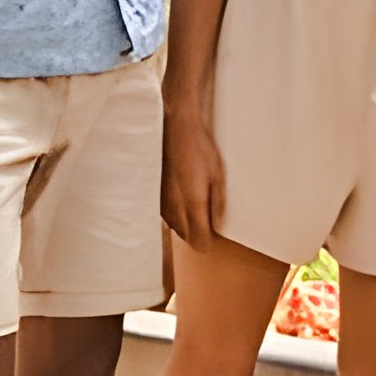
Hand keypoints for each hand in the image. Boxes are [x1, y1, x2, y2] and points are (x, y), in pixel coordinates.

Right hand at [161, 95, 227, 248]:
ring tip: (200, 220)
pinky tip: (185, 211)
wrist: (177, 130)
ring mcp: (163, 201)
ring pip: (176, 229)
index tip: (217, 240)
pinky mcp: (156, 195)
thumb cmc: (200, 148)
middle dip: (200, 238)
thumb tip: (219, 225)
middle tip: (212, 231)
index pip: (199, 239)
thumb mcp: (218, 174)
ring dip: (188, 230)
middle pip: (187, 238)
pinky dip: (177, 220)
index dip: (209, 244)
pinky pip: (167, 218)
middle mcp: (175, 206)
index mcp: (193, 202)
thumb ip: (219, 202)